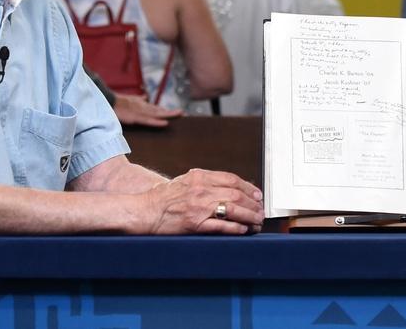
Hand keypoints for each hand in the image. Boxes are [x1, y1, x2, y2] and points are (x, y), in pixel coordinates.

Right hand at [114, 94, 182, 127]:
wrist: (108, 101)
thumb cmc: (119, 102)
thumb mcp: (131, 100)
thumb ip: (139, 99)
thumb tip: (145, 96)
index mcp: (144, 105)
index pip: (158, 108)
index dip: (168, 110)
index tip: (179, 112)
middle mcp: (145, 108)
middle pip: (161, 111)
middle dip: (172, 112)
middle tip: (184, 113)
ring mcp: (141, 113)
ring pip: (158, 114)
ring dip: (169, 114)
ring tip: (180, 114)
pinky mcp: (136, 118)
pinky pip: (148, 121)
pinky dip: (157, 122)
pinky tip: (165, 123)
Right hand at [141, 168, 263, 234]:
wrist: (145, 211)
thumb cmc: (163, 198)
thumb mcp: (186, 181)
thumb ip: (206, 181)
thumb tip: (229, 187)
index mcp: (200, 177)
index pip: (232, 180)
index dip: (248, 188)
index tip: (257, 195)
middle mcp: (201, 190)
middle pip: (236, 195)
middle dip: (252, 204)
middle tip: (260, 211)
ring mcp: (198, 208)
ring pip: (232, 210)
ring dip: (249, 216)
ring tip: (257, 222)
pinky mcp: (195, 225)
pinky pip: (221, 226)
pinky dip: (235, 228)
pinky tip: (243, 229)